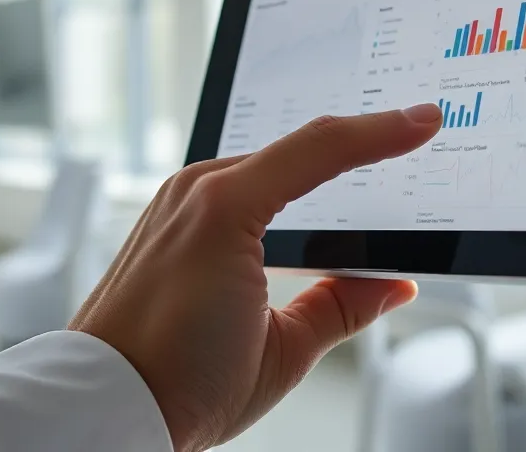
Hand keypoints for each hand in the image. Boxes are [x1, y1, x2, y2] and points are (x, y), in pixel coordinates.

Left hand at [69, 106, 442, 451]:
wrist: (101, 404)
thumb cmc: (173, 378)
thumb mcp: (282, 350)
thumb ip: (344, 306)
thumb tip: (391, 286)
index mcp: (225, 205)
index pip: (321, 150)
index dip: (382, 132)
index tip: (423, 121)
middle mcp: (195, 190)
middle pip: (296, 150)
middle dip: (355, 146)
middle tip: (409, 141)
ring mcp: (175, 202)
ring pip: (263, 166)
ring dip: (314, 169)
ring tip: (366, 176)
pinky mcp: (164, 221)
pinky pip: (231, 187)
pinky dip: (274, 190)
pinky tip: (300, 210)